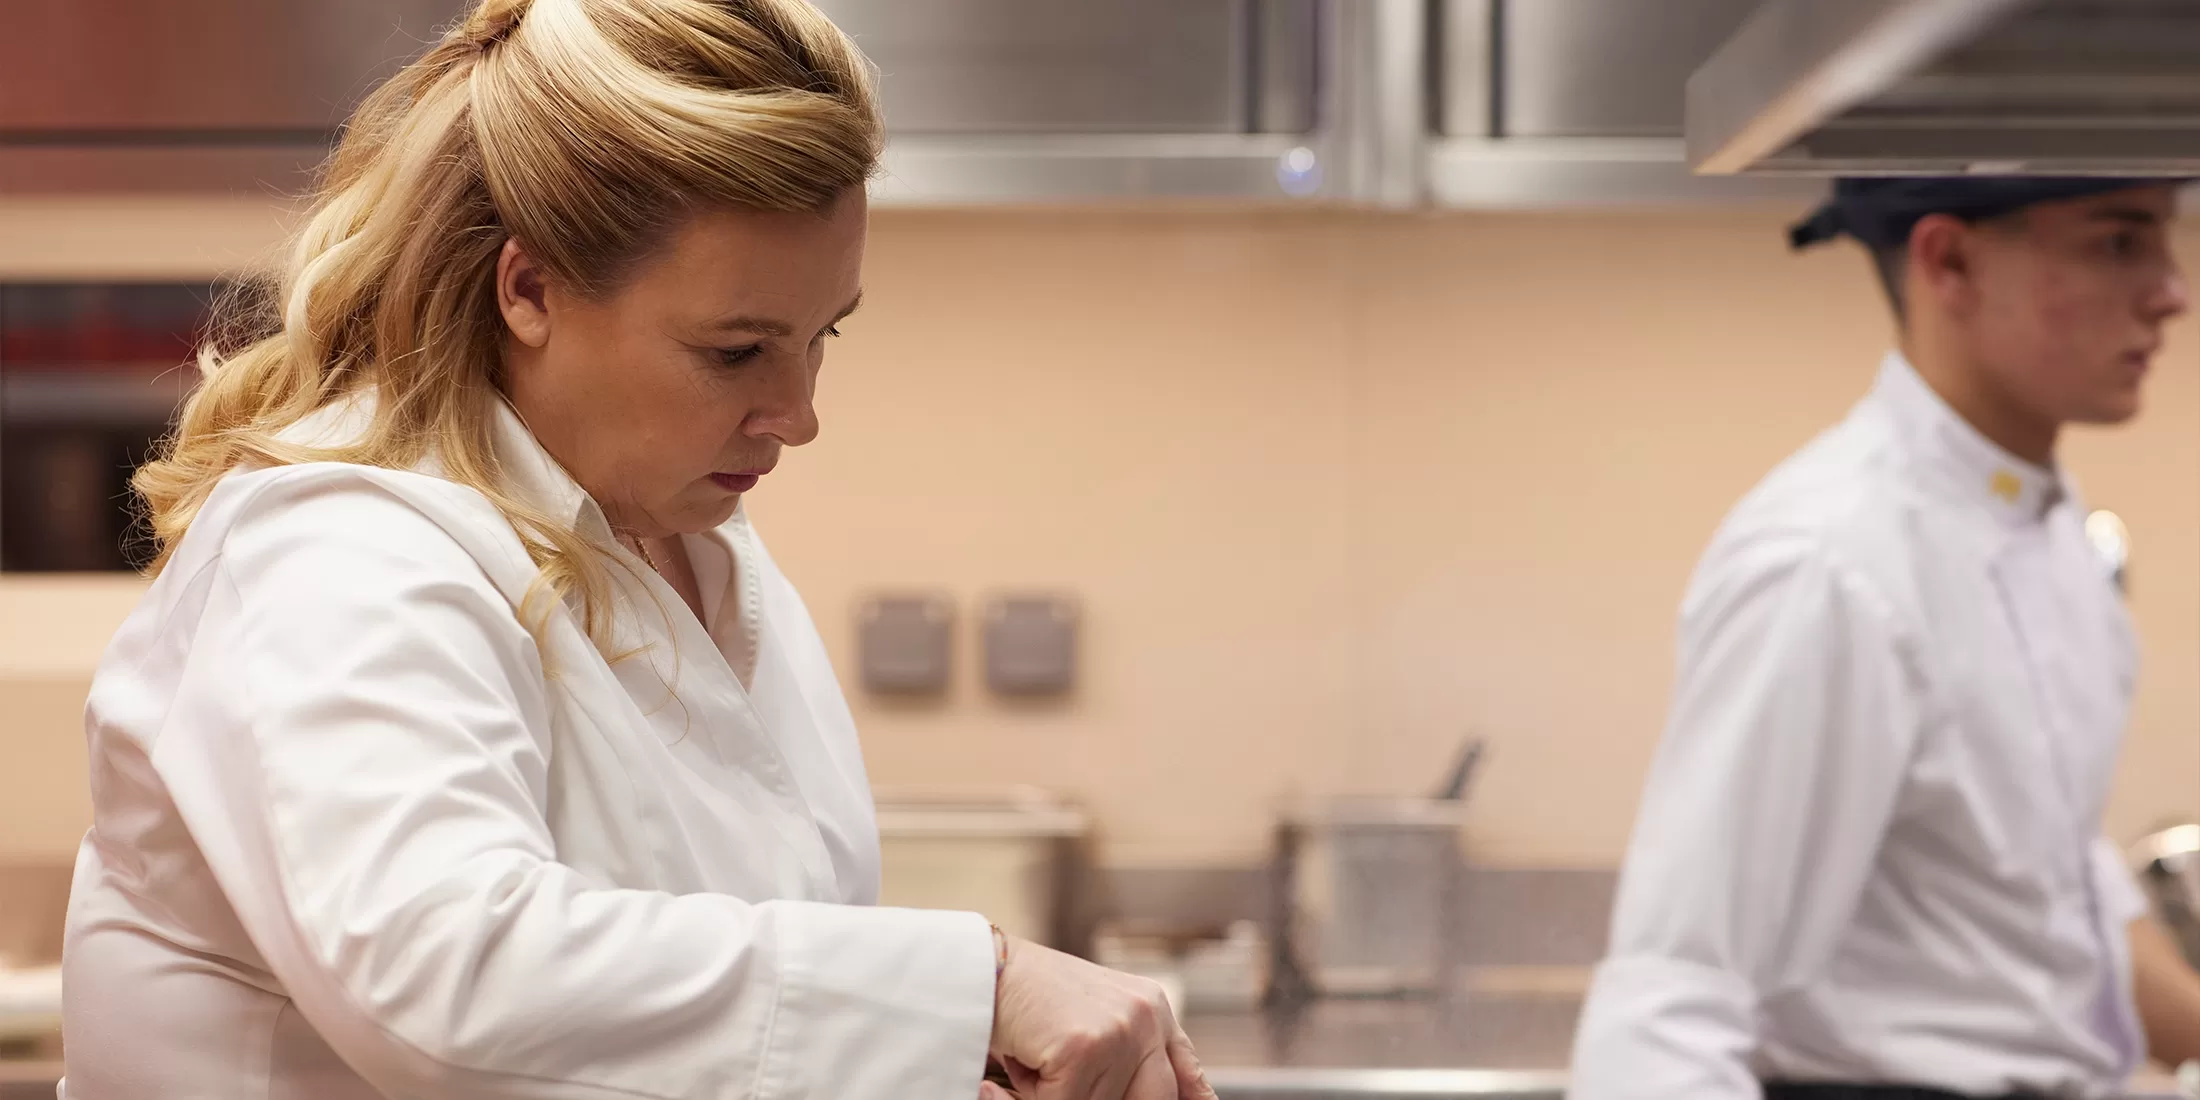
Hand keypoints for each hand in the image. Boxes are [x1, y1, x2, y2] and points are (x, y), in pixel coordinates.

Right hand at [989, 936, 1215, 1099]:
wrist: (980, 969)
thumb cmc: (1028, 1002)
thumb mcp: (1091, 1025)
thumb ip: (1128, 1059)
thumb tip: (1152, 1095)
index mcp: (1152, 1009)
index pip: (1187, 1074)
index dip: (1194, 1098)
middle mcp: (1146, 1016)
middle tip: (1066, 1085)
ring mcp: (1120, 1030)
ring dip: (1061, 1096)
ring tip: (1039, 1060)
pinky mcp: (1086, 1047)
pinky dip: (1034, 1095)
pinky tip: (1026, 1058)